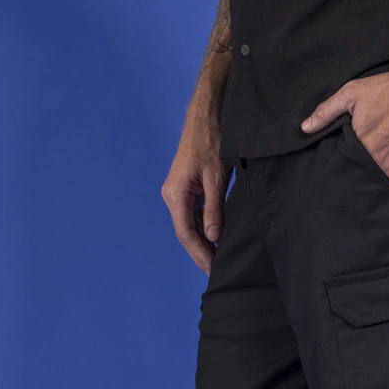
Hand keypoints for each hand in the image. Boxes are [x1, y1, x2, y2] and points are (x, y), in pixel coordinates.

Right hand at [162, 117, 232, 273]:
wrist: (206, 117)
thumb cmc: (211, 142)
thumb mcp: (217, 178)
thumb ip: (214, 210)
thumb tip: (214, 238)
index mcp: (176, 194)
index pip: (186, 233)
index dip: (200, 253)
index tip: (213, 267)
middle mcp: (172, 195)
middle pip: (185, 233)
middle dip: (200, 253)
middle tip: (216, 271)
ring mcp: (177, 193)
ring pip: (188, 226)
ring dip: (202, 243)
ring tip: (216, 259)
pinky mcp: (185, 190)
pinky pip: (192, 215)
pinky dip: (202, 229)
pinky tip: (214, 240)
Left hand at [301, 70, 388, 191]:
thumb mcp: (353, 93)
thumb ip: (327, 111)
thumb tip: (305, 128)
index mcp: (360, 148)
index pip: (344, 166)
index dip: (342, 166)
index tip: (343, 163)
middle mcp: (377, 164)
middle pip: (360, 178)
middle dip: (356, 175)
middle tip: (357, 169)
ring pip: (378, 186)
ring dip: (373, 182)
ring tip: (370, 175)